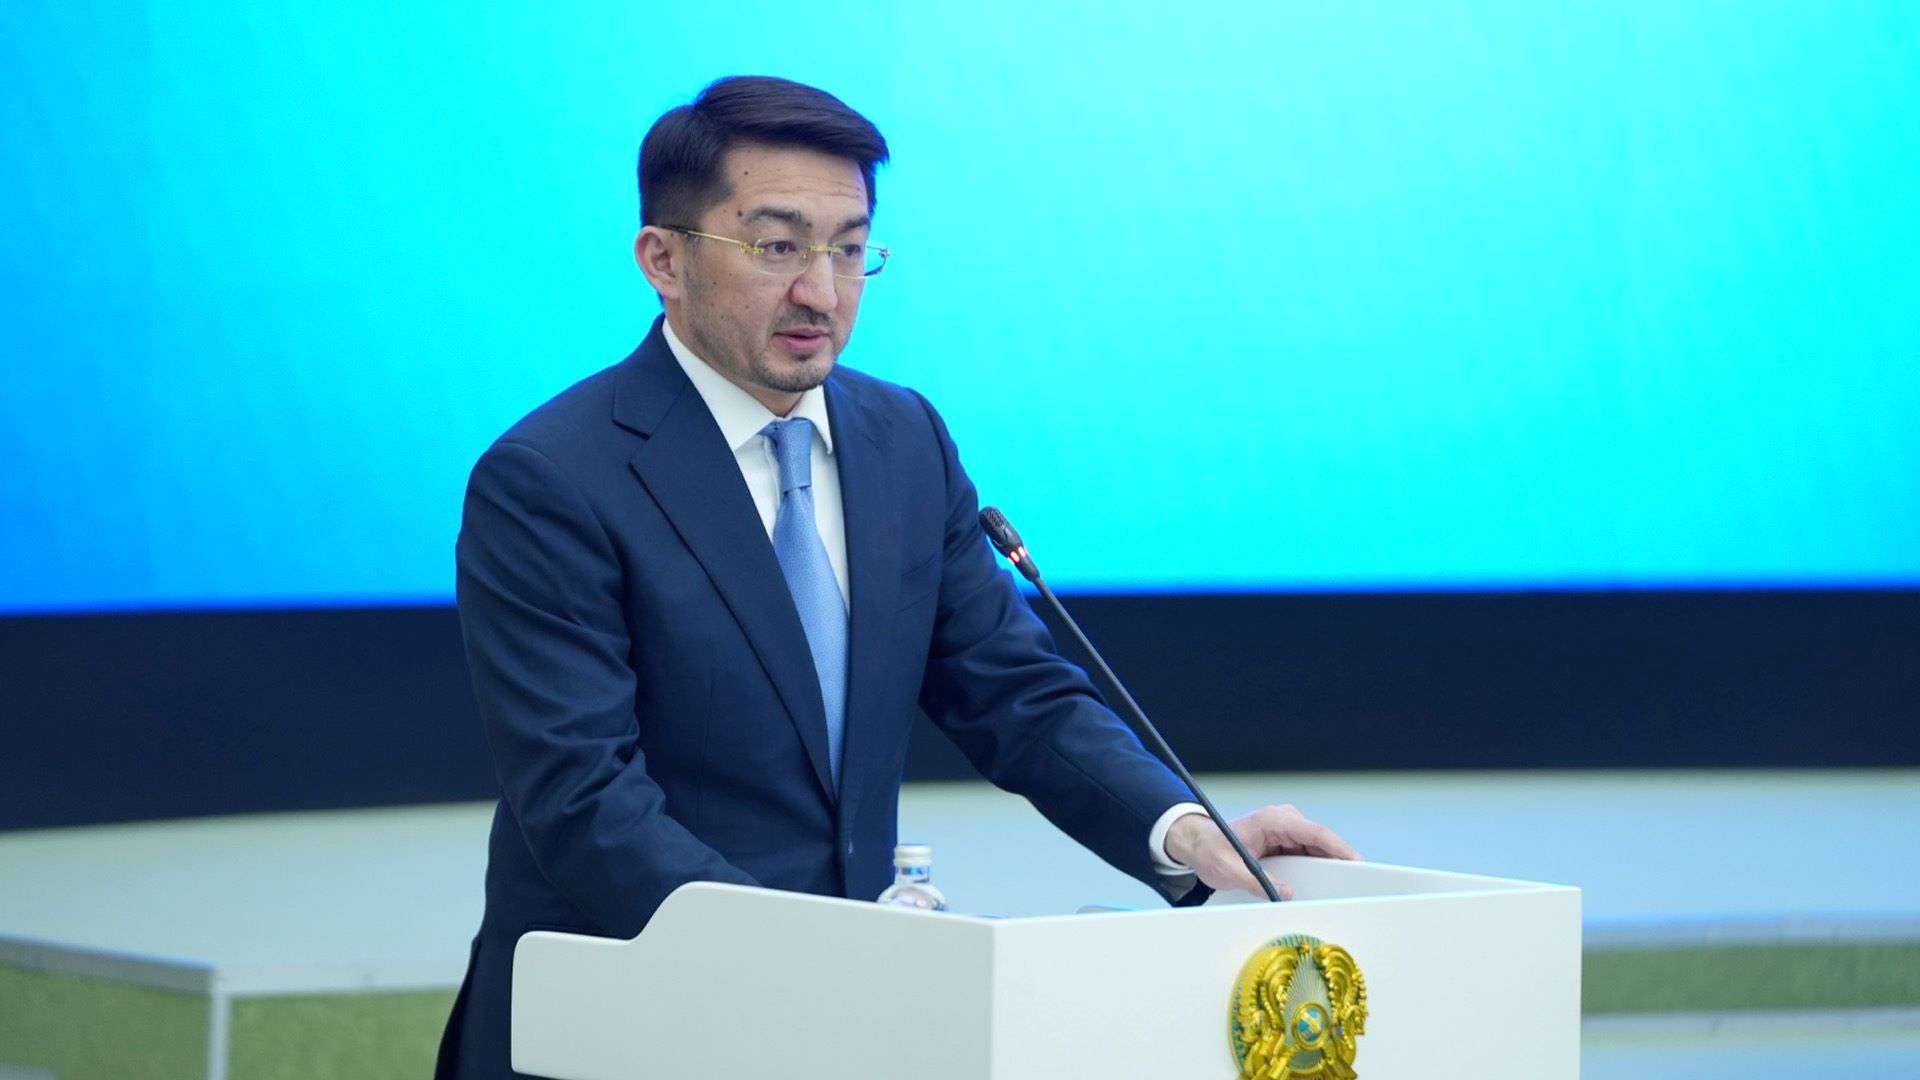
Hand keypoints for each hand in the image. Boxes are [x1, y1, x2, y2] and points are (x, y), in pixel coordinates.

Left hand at [1163, 804, 1360, 899]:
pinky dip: (1318, 868)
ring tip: (1342, 889)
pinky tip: (1325, 885)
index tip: (1358, 864)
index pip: (1315, 833)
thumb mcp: (1229, 870)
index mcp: (1273, 820)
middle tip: (1357, 885)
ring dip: (1329, 867)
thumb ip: (1258, 882)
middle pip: (1322, 842)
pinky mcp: (1287, 840)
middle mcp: (1284, 820)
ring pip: (1319, 849)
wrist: (1199, 844)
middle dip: (1339, 862)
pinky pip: (1309, 854)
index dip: (1340, 849)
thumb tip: (1287, 894)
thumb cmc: (1211, 851)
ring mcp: (1287, 829)